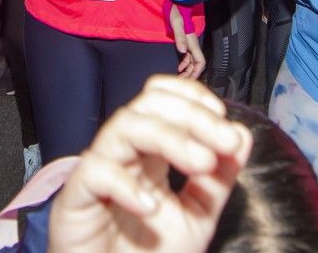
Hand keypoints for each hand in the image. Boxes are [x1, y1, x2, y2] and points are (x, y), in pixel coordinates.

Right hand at [47, 75, 252, 252]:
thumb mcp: (197, 218)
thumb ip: (218, 180)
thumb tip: (242, 135)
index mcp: (148, 152)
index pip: (163, 99)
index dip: (193, 99)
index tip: (225, 122)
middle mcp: (123, 153)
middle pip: (148, 104)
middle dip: (192, 115)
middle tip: (226, 141)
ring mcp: (97, 171)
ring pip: (125, 126)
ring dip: (171, 138)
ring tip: (204, 164)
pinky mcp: (75, 198)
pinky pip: (95, 172)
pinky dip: (125, 184)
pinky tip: (151, 209)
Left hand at [168, 6, 205, 79]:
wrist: (176, 4)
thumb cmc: (176, 12)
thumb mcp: (176, 23)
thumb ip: (180, 37)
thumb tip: (182, 51)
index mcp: (192, 43)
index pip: (200, 61)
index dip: (196, 73)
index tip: (189, 81)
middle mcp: (193, 45)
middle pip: (197, 65)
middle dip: (191, 75)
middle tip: (182, 82)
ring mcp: (189, 44)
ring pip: (193, 62)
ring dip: (188, 71)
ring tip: (180, 77)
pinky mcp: (185, 43)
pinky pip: (188, 58)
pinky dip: (185, 65)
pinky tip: (179, 68)